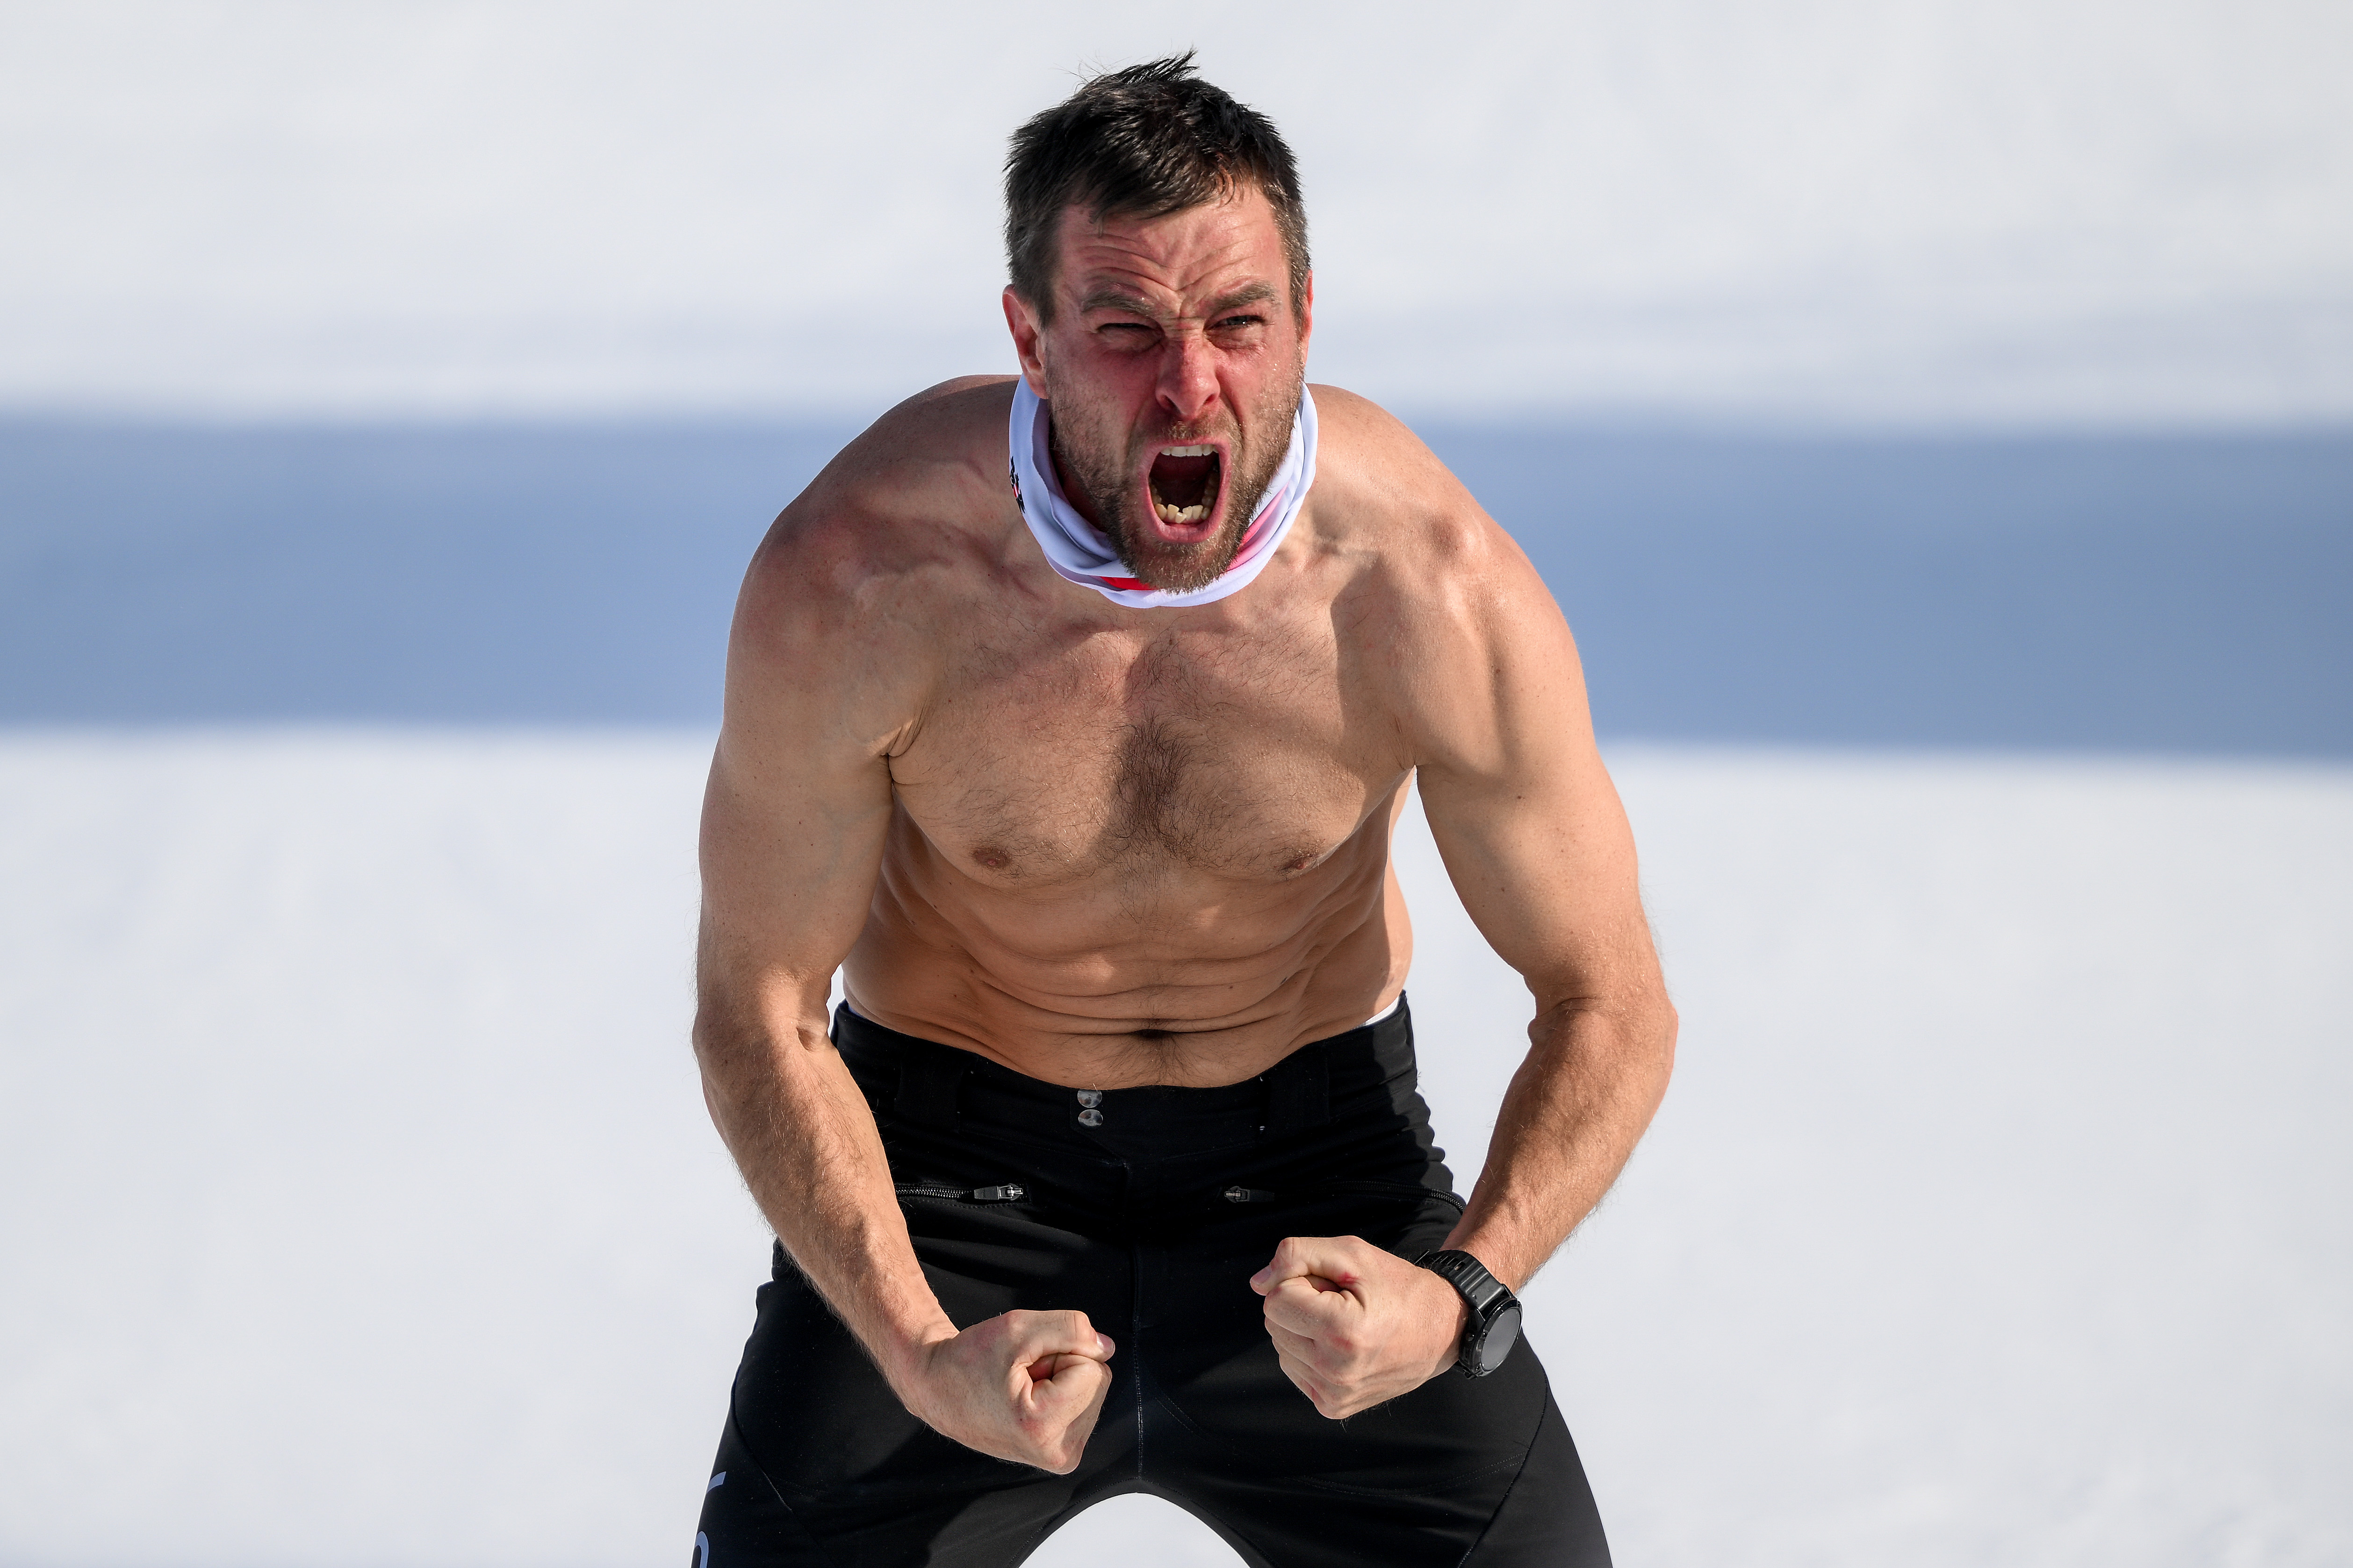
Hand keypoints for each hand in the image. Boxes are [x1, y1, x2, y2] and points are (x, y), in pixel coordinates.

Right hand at [897, 1310, 1115, 1471]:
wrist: (938, 1390)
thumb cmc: (970, 1358)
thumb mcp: (1017, 1328)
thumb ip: (1071, 1329)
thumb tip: (1107, 1348)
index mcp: (1041, 1427)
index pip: (1093, 1368)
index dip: (1058, 1353)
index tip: (1020, 1367)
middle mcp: (1057, 1454)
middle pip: (1097, 1381)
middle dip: (1061, 1367)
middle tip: (1019, 1377)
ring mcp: (1061, 1459)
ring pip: (1093, 1393)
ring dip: (1060, 1381)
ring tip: (1020, 1389)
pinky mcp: (1062, 1456)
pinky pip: (1084, 1406)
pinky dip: (1060, 1395)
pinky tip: (1027, 1401)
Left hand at [1250, 1235, 1468, 1417]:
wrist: (1440, 1330)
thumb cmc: (1397, 1287)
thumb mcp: (1352, 1253)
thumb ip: (1297, 1255)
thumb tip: (1258, 1283)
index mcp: (1342, 1331)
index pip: (1276, 1299)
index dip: (1301, 1281)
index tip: (1334, 1284)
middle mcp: (1336, 1371)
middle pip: (1274, 1323)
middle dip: (1300, 1304)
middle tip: (1342, 1302)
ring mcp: (1335, 1394)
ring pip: (1280, 1345)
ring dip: (1303, 1328)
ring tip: (1344, 1324)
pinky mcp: (1333, 1407)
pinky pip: (1293, 1368)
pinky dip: (1309, 1351)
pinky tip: (1340, 1344)